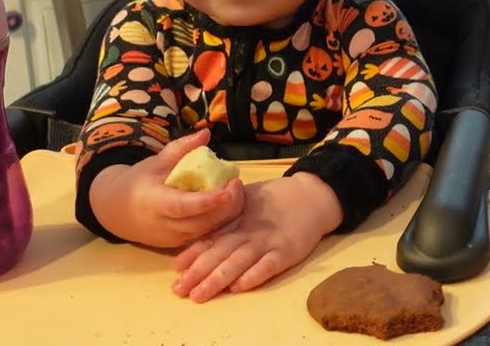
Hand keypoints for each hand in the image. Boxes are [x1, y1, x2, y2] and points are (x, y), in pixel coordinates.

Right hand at [88, 129, 244, 247]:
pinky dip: (218, 222)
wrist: (116, 210)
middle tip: (237, 184)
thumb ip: (181, 148)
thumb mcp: (157, 161)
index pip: (184, 206)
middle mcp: (163, 225)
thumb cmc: (138, 181)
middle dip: (225, 206)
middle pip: (201, 222)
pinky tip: (226, 205)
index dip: (208, 200)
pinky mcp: (178, 244)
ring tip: (234, 192)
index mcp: (154, 203)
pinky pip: (203, 235)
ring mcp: (172, 239)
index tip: (229, 189)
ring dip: (225, 215)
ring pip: (206, 232)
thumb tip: (207, 132)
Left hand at [171, 172, 342, 302]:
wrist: (312, 196)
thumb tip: (195, 225)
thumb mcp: (246, 200)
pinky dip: (254, 276)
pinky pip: (269, 266)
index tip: (176, 267)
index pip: (211, 237)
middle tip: (179, 289)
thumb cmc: (276, 199)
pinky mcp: (287, 251)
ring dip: (217, 279)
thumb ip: (225, 215)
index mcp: (237, 219)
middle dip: (197, 272)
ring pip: (238, 262)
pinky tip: (239, 287)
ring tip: (199, 294)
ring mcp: (268, 242)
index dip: (193, 252)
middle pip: (220, 252)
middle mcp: (249, 232)